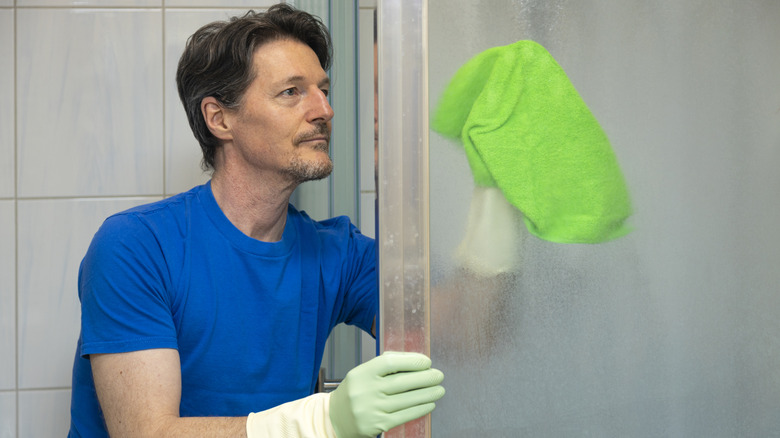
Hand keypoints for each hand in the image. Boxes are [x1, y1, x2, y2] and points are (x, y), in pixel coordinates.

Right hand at [329, 351, 444, 437]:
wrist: (335, 418)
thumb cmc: (355, 392)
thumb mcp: (363, 373)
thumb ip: (386, 365)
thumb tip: (416, 361)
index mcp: (362, 373)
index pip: (390, 363)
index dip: (411, 361)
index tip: (426, 362)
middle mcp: (366, 390)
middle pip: (401, 382)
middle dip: (425, 378)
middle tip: (439, 375)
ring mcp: (372, 409)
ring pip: (406, 400)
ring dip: (427, 394)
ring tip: (439, 389)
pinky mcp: (378, 424)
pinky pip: (404, 415)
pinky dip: (419, 409)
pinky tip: (429, 404)